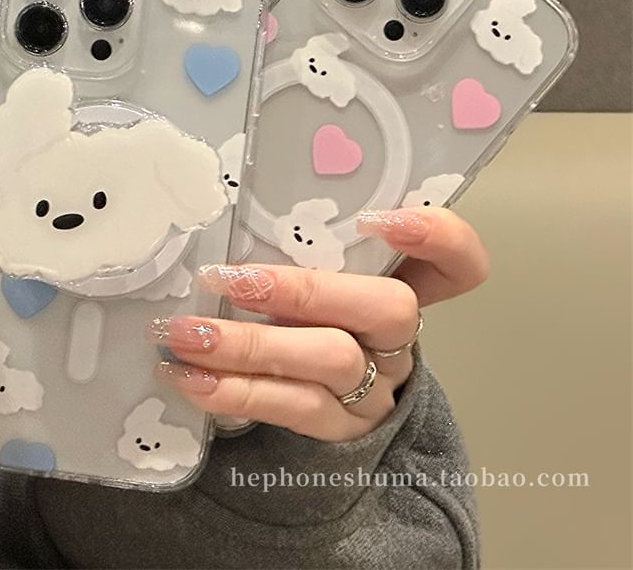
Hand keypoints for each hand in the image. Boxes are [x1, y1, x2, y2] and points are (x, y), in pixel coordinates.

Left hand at [148, 207, 488, 440]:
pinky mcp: (339, 426)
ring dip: (250, 346)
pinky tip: (189, 377)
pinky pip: (293, 409)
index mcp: (403, 286)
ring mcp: (375, 386)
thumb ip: (299, 251)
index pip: (458, 262)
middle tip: (228, 279)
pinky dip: (235, 390)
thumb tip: (225, 222)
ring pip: (331, 360)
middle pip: (388, 308)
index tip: (378, 219)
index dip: (439, 237)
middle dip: (303, 291)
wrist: (319, 400)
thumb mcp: (317, 279)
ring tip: (187, 335)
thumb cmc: (311, 318)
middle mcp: (397, 336)